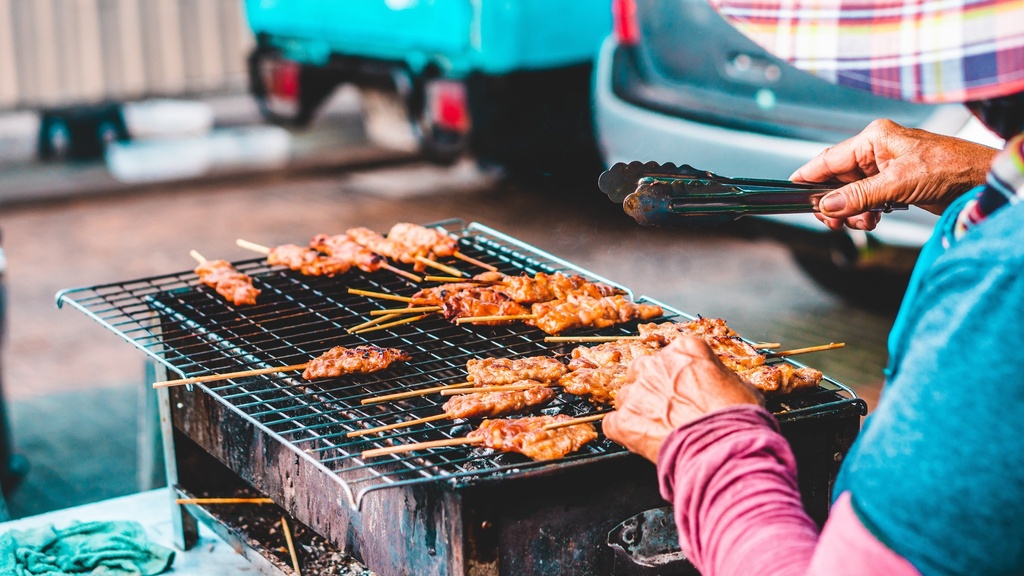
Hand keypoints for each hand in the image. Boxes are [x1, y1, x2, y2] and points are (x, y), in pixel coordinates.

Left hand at [603, 336, 762, 462]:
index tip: (685, 387)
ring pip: (626, 396)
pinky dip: (624, 433)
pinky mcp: (623, 421)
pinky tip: (641, 442)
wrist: (724, 451)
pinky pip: (613, 424)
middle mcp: (656, 364)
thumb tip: (720, 384)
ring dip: (637, 410)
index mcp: (686, 350)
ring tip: (658, 430)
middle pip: (642, 370)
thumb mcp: (743, 387)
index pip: (673, 353)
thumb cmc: (738, 420)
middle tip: (667, 409)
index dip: (679, 374)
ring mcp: (636, 392)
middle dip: (651, 388)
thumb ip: (721, 377)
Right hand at [791, 119, 998, 230]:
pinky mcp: (895, 184)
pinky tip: (876, 219)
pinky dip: (867, 213)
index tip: (790, 190)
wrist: (983, 181)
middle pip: (837, 179)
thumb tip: (827, 207)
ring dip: (853, 211)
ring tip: (866, 221)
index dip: (808, 177)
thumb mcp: (898, 184)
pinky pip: (868, 199)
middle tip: (835, 222)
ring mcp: (886, 168)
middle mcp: (877, 151)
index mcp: (874, 139)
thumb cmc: (951, 168)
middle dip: (835, 203)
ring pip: (851, 193)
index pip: (828, 159)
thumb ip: (859, 196)